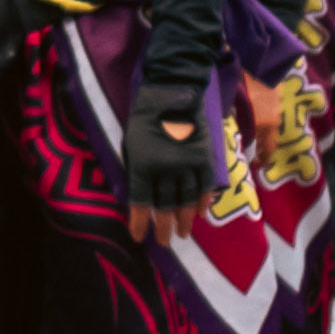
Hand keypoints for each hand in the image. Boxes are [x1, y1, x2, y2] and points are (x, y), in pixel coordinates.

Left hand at [123, 93, 210, 235]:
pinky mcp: (204, 157)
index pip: (140, 201)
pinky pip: (204, 185)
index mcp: (142, 164)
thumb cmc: (145, 116)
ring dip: (184, 219)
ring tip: (183, 234)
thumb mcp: (130, 143)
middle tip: (164, 242)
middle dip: (163, 227)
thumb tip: (139, 192)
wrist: (173, 91)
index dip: (139, 222)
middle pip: (164, 206)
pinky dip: (202, 201)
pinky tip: (200, 213)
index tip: (139, 237)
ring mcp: (187, 164)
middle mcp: (165, 169)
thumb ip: (135, 168)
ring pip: (186, 200)